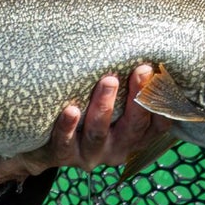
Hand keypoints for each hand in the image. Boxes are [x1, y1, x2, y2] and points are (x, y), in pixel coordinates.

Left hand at [0, 65, 177, 183]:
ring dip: (104, 107)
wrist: (43, 146)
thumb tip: (145, 50)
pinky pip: (64, 143)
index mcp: (132, 137)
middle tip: (141, 70)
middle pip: (133, 127)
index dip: (162, 102)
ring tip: (108, 81)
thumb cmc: (85, 113)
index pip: (156, 125)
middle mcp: (116, 149)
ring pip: (99, 133)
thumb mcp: (111, 105)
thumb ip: (125, 87)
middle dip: (138, 98)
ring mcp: (89, 154)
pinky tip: (70, 110)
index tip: (160, 75)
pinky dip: (67, 127)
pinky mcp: (63, 155)